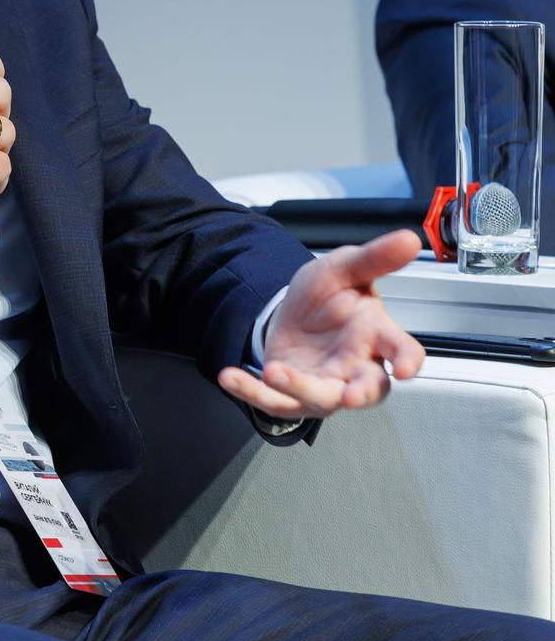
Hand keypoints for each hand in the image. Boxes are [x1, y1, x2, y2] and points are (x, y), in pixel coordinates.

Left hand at [218, 230, 426, 421]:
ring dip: (298, 388)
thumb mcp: (345, 267)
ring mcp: (325, 385)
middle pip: (368, 388)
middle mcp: (354, 366)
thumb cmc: (328, 297)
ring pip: (320, 398)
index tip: (407, 367)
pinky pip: (273, 401)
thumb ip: (376, 257)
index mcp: (375, 335)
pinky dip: (251, 391)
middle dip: (360, 394)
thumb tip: (410, 240)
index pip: (402, 350)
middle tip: (349, 395)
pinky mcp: (293, 395)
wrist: (292, 312)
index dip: (408, 359)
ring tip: (274, 371)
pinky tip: (231, 377)